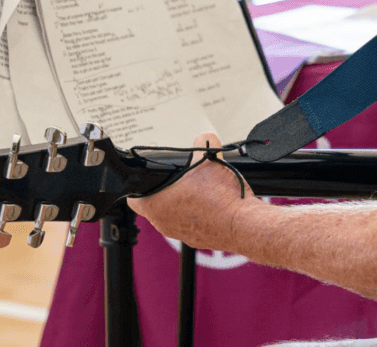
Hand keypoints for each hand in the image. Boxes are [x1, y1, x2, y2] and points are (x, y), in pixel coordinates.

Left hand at [126, 131, 258, 251]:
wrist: (243, 224)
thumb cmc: (222, 198)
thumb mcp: (211, 160)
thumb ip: (203, 142)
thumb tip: (204, 137)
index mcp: (157, 205)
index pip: (133, 197)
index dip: (139, 185)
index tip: (149, 178)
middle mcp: (163, 223)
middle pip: (153, 205)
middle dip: (164, 191)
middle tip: (179, 179)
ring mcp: (179, 233)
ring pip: (171, 215)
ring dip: (180, 203)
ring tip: (198, 190)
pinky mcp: (195, 239)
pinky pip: (188, 224)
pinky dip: (195, 214)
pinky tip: (210, 203)